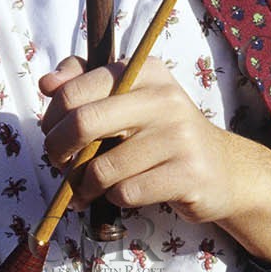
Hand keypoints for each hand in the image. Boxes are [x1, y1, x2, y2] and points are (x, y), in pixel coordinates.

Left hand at [39, 56, 270, 262]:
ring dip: (85, 185)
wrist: (223, 171)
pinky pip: (125, 193)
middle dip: (58, 151)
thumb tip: (47, 83)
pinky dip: (112, 199)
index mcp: (145, 73)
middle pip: (84, 124)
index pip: (76, 90)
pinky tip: (117, 196)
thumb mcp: (131, 100)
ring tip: (88, 188)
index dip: (53, 118)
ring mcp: (179, 137)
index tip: (52, 135)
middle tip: (59, 164)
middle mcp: (164, 99)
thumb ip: (86, 84)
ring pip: (102, 168)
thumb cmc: (163, 136)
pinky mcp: (187, 175)